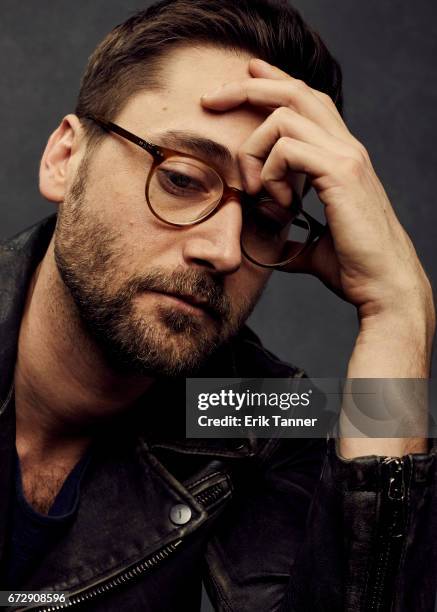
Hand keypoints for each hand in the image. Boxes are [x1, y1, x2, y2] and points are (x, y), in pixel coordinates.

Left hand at [201, 58, 432, 327]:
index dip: (273, 81)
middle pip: (293, 91)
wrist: (383, 284)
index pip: (306, 100)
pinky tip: (276, 201)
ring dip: (254, 151)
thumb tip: (272, 245)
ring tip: (257, 190)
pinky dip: (270, 173)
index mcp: (340, 155)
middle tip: (209, 99)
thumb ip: (292, 237)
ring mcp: (345, 155)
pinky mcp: (340, 173)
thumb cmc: (354, 265)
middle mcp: (345, 146)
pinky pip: (288, 150)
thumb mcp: (313, 246)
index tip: (243, 77)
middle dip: (247, 87)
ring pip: (283, 117)